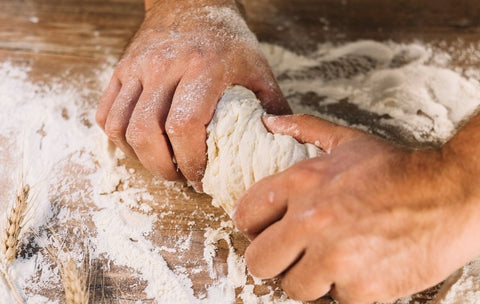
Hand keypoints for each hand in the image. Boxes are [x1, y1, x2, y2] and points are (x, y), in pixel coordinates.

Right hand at [95, 0, 289, 188]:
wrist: (191, 2)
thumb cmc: (227, 40)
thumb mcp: (258, 69)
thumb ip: (273, 108)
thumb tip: (279, 146)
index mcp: (203, 67)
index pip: (184, 125)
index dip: (191, 161)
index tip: (202, 176)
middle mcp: (164, 66)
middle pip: (146, 133)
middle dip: (163, 168)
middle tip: (181, 176)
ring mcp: (137, 67)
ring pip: (120, 127)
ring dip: (140, 157)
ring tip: (162, 163)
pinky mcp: (120, 69)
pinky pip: (105, 113)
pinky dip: (118, 139)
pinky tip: (142, 144)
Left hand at [233, 114, 479, 302]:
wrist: (452, 194)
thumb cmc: (397, 169)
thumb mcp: (348, 141)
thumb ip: (305, 129)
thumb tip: (270, 122)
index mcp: (301, 183)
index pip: (245, 215)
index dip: (253, 226)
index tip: (267, 230)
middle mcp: (311, 221)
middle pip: (259, 261)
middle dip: (273, 260)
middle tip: (293, 253)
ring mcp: (336, 258)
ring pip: (294, 287)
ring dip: (310, 277)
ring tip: (331, 260)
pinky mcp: (362, 288)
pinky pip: (335, 299)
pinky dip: (345, 288)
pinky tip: (361, 266)